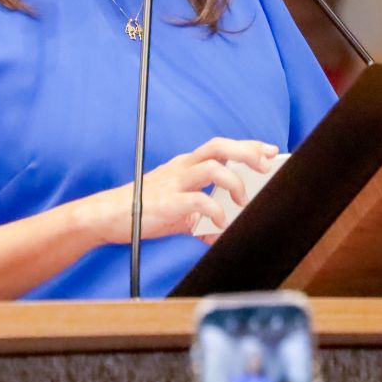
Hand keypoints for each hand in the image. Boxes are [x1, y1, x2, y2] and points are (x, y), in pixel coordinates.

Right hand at [74, 137, 278, 245]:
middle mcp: (183, 167)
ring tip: (241, 201)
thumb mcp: (180, 210)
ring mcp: (175, 182)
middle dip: (247, 153)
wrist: (110, 217)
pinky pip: (199, 201)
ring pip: (212, 168)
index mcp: (187, 165)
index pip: (222, 147)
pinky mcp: (168, 202)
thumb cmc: (145, 210)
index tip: (271, 151)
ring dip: (234, 183)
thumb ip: (202, 218)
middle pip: (219, 148)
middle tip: (266, 167)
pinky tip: (219, 224)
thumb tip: (222, 234)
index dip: (248, 147)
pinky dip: (215, 212)